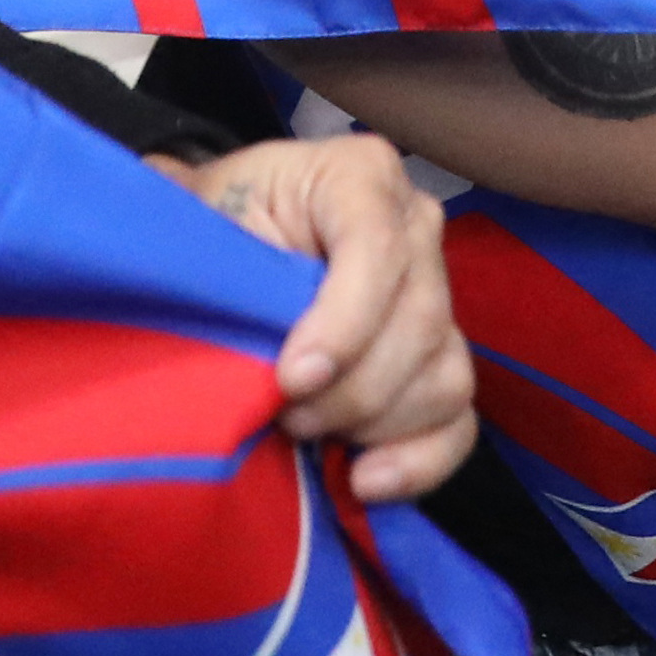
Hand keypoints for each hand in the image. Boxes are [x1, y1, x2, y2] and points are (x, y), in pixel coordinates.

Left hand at [169, 133, 476, 503]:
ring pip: (442, 377)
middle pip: (417, 323)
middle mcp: (416, 227)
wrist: (227, 252)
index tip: (290, 378)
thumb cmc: (212, 229)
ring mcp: (438, 296)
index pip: (378, 248)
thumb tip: (197, 252)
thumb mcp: (201, 212)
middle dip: (347, 388)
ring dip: (371, 422)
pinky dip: (418, 461)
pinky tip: (364, 479)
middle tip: (280, 412)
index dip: (343, 322)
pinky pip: (458, 421)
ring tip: (304, 430)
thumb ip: (202, 232)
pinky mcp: (440, 359)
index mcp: (360, 176)